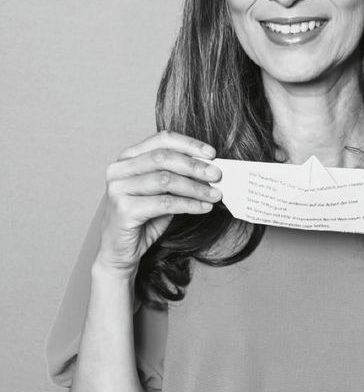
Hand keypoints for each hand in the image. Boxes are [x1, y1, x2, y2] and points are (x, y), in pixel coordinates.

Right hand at [97, 131, 221, 274]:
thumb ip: (178, 177)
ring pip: (165, 180)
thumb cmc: (142, 220)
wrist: (119, 252)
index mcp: (127, 158)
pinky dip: (188, 204)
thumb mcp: (161, 193)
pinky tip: (203, 207)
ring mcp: (118, 189)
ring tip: (214, 195)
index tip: (211, 154)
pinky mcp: (123, 209)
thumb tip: (209, 170)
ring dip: (195, 187)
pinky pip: (164, 203)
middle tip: (217, 175)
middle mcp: (119, 169)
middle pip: (164, 157)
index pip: (161, 140)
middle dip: (195, 166)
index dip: (189, 144)